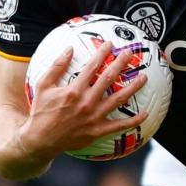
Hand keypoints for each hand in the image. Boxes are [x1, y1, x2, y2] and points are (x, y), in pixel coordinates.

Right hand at [19, 42, 147, 158]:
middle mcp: (86, 102)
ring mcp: (94, 117)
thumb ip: (56, 67)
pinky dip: (134, 120)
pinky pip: (119, 125)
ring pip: (119, 99)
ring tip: (144, 77)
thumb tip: (69, 48)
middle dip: (121, 63)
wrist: (40, 141)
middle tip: (130, 53)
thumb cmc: (41, 112)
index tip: (110, 44)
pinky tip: (146, 113)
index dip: (102, 53)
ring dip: (133, 87)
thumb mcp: (43, 87)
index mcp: (74, 90)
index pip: (92, 67)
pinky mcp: (98, 131)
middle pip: (109, 78)